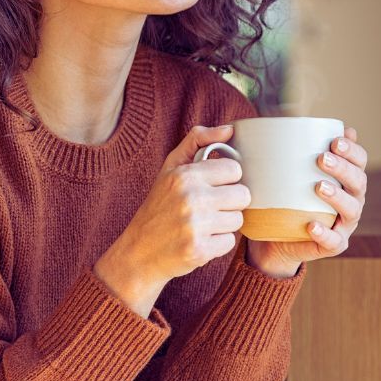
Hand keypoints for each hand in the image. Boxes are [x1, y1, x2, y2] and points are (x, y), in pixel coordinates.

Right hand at [94, 125, 249, 316]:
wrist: (138, 251)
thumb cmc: (159, 206)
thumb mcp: (170, 168)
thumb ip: (198, 141)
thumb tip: (229, 129)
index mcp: (185, 175)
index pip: (234, 170)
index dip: (226, 179)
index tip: (212, 186)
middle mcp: (191, 198)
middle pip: (242, 195)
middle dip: (229, 203)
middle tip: (209, 208)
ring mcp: (195, 225)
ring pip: (238, 220)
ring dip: (224, 224)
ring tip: (202, 225)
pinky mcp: (200, 250)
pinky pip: (229, 242)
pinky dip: (217, 244)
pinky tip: (199, 240)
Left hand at [246, 126, 369, 277]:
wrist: (276, 238)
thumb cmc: (286, 198)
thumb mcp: (287, 172)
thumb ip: (292, 150)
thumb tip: (285, 118)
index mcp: (346, 180)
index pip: (359, 161)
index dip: (353, 150)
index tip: (335, 140)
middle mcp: (351, 200)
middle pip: (358, 182)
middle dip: (343, 168)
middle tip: (322, 158)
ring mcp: (344, 224)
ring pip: (351, 210)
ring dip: (337, 197)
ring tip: (319, 187)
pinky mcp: (333, 244)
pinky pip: (333, 241)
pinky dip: (324, 233)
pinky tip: (312, 225)